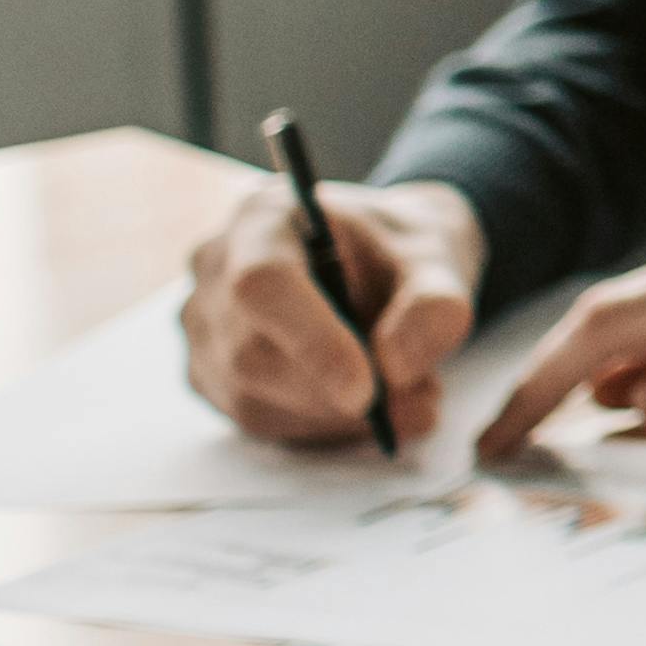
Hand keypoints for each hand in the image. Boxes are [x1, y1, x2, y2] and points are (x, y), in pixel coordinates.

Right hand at [181, 176, 482, 447]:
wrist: (386, 263)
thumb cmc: (403, 252)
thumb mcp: (441, 261)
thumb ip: (433, 304)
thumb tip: (396, 368)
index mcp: (264, 218)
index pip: (262, 284)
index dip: (311, 342)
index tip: (367, 390)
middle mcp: (216, 269)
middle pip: (251, 354)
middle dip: (336, 394)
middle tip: (421, 402)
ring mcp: (204, 326)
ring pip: (252, 398)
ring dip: (338, 417)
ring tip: (412, 397)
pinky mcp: (212, 375)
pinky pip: (258, 420)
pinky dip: (322, 427)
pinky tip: (371, 409)